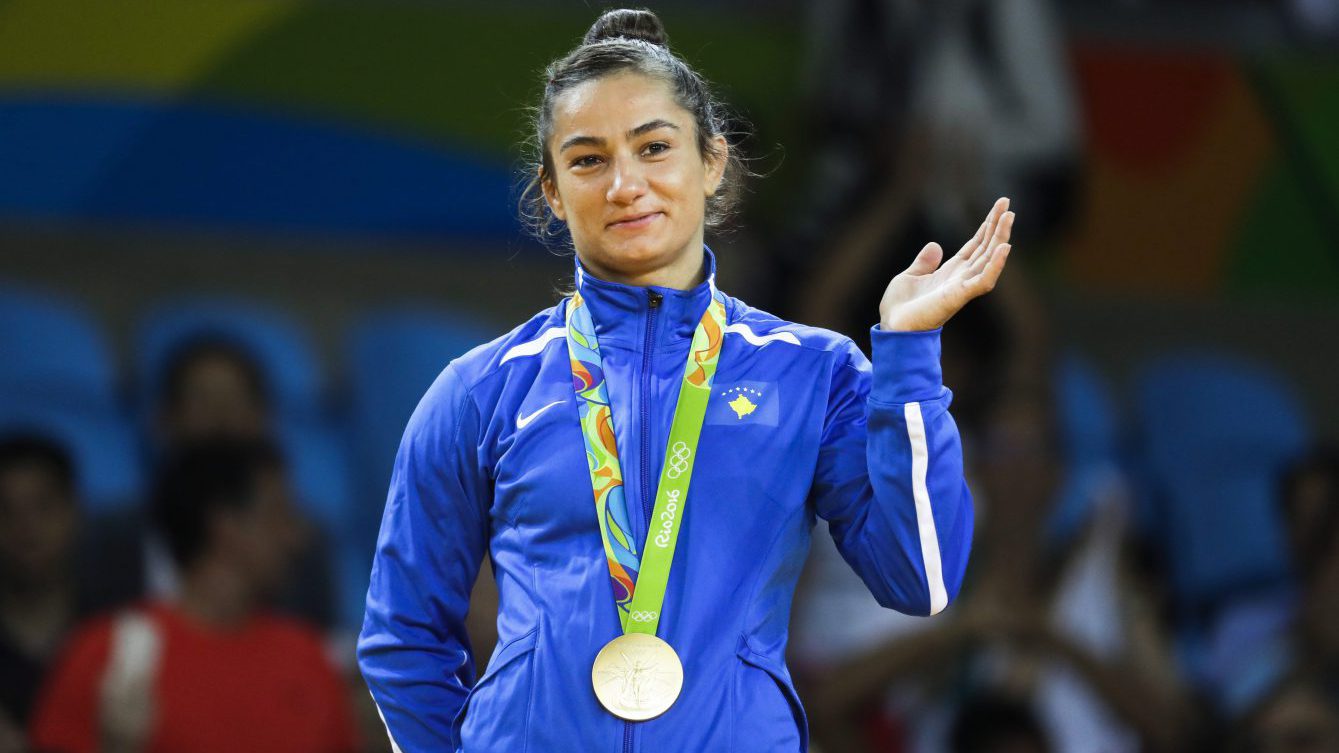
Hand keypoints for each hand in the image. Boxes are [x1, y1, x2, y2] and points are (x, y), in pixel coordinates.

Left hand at [878, 197, 1013, 331]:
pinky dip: (995, 265)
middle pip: (985, 248)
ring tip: (1009, 217)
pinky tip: (1004, 248)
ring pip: (988, 259)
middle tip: (1007, 203)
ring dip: (1000, 238)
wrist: (892, 327)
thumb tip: (935, 245)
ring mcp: (962, 287)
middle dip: (997, 226)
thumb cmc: (900, 308)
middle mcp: (961, 278)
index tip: (998, 208)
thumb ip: (924, 262)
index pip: (975, 246)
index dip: (986, 227)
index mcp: (951, 272)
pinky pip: (983, 280)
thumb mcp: (909, 276)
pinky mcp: (959, 296)